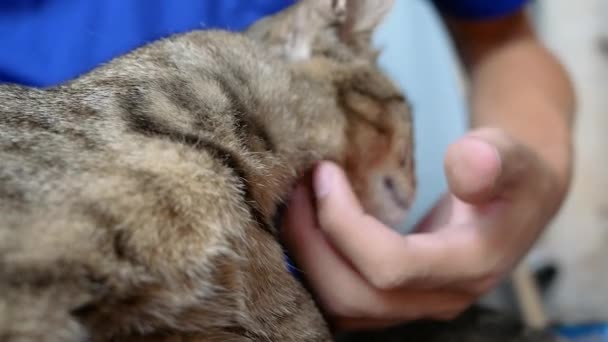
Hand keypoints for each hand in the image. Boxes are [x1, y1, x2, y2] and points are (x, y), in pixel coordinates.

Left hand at [280, 127, 565, 331]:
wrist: (516, 203)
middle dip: (310, 245)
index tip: (324, 171)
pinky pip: (343, 298)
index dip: (344, 222)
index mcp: (469, 265)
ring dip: (306, 261)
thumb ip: (495, 158)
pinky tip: (305, 227)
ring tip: (291, 207)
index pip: (390, 266)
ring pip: (342, 307)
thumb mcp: (513, 156)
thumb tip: (464, 161)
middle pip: (353, 297)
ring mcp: (416, 304)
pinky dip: (315, 268)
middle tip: (292, 192)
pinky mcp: (397, 297)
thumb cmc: (512, 175)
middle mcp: (440, 298)